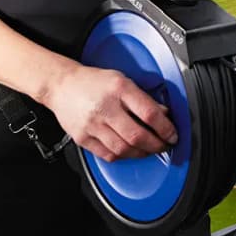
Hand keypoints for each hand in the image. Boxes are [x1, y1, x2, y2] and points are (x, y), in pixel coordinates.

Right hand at [45, 64, 178, 161]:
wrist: (62, 85)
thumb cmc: (94, 82)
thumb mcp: (123, 80)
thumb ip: (143, 98)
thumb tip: (163, 114)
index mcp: (119, 89)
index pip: (149, 113)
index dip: (165, 127)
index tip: (172, 134)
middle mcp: (106, 107)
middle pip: (137, 135)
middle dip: (156, 145)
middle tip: (164, 145)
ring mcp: (93, 125)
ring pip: (123, 149)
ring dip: (142, 153)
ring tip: (149, 150)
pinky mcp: (83, 138)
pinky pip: (108, 154)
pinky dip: (123, 156)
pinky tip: (130, 151)